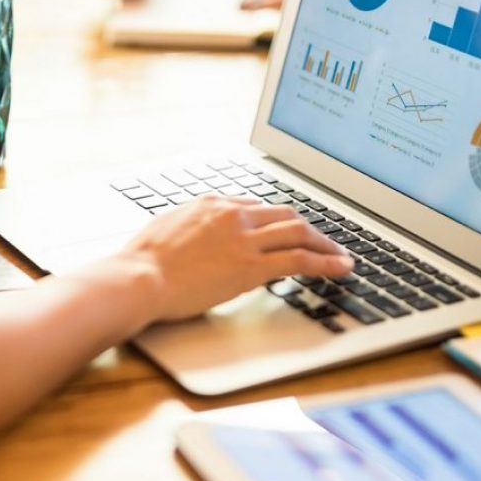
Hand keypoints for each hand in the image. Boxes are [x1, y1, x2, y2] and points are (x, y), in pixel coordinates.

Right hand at [120, 195, 353, 321]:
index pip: (256, 206)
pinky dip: (325, 263)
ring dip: (326, 243)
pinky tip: (340, 268)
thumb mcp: (167, 228)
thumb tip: (199, 236)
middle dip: (308, 227)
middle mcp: (232, 214)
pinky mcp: (251, 266)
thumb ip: (191, 227)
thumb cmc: (142, 261)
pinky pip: (299, 260)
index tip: (286, 231)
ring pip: (299, 232)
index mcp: (211, 202)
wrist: (139, 278)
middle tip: (323, 240)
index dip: (276, 221)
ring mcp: (244, 238)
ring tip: (341, 256)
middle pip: (284, 214)